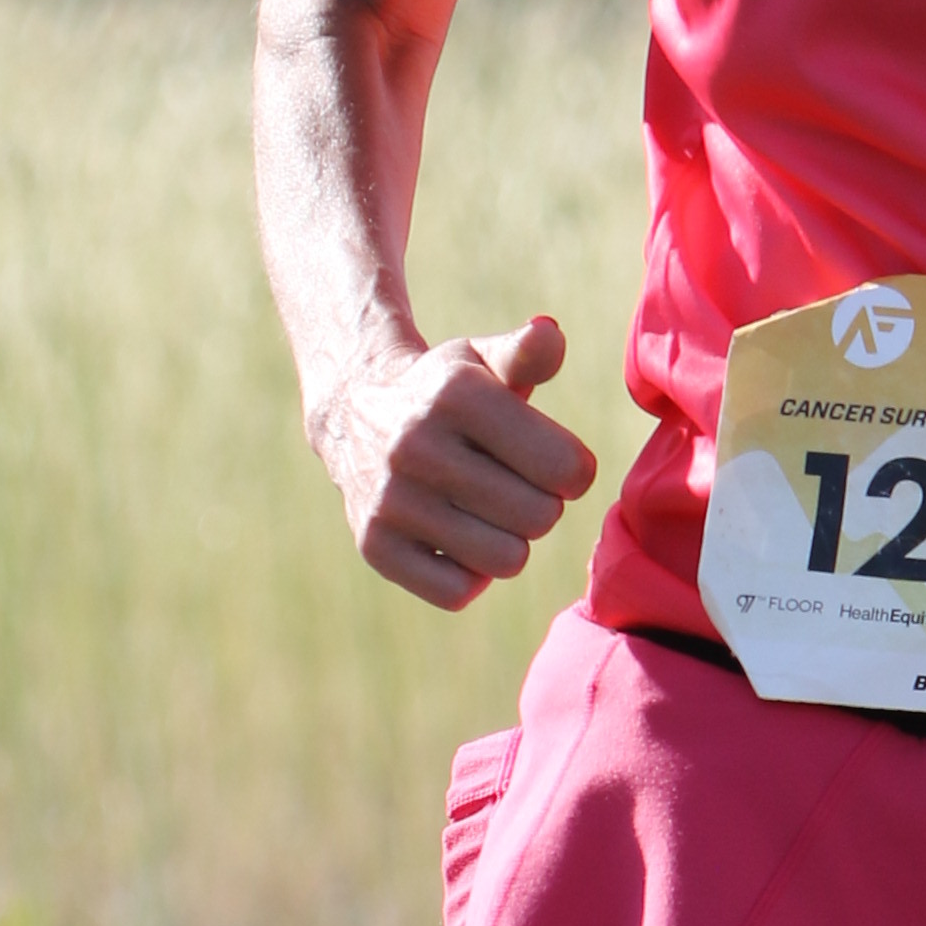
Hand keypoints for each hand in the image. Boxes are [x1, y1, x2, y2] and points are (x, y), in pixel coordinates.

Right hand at [314, 311, 596, 610]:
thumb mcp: (483, 359)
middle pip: (540, 518)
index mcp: (456, 395)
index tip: (553, 461)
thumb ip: (528, 351)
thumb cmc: (445, 390)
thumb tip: (548, 334)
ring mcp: (390, 500)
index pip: (566, 469)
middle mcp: (417, 446)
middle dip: (541, 505)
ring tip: (488, 513)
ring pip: (505, 560)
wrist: (354, 414)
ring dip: (509, 542)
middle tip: (515, 487)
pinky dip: (468, 575)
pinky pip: (458, 592)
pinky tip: (456, 540)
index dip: (572, 470)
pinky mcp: (373, 545)